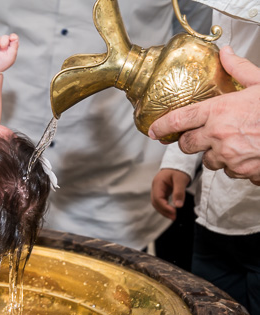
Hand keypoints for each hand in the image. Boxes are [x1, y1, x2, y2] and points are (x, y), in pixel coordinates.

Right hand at [0, 34, 18, 72]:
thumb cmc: (1, 64)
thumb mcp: (11, 56)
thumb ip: (15, 46)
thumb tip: (14, 37)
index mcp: (10, 48)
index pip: (14, 38)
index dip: (13, 36)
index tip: (11, 38)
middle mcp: (3, 45)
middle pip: (5, 36)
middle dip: (3, 43)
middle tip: (2, 50)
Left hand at [148, 46, 259, 185]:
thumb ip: (239, 70)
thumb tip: (225, 53)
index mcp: (220, 111)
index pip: (179, 119)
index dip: (162, 126)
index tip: (153, 131)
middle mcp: (219, 135)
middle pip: (187, 145)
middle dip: (190, 141)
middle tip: (202, 135)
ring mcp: (230, 156)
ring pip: (208, 160)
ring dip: (216, 154)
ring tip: (236, 142)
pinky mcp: (242, 172)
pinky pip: (230, 172)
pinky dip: (236, 165)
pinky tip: (250, 153)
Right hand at [151, 169, 190, 220]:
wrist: (179, 162)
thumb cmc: (179, 170)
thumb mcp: (181, 180)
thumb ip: (179, 192)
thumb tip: (178, 206)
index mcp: (158, 183)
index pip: (158, 198)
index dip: (165, 207)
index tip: (174, 212)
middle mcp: (155, 187)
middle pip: (155, 202)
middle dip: (163, 211)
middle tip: (174, 217)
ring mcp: (158, 189)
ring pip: (157, 203)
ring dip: (164, 210)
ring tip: (173, 216)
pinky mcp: (162, 191)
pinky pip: (161, 201)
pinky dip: (165, 207)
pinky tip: (172, 210)